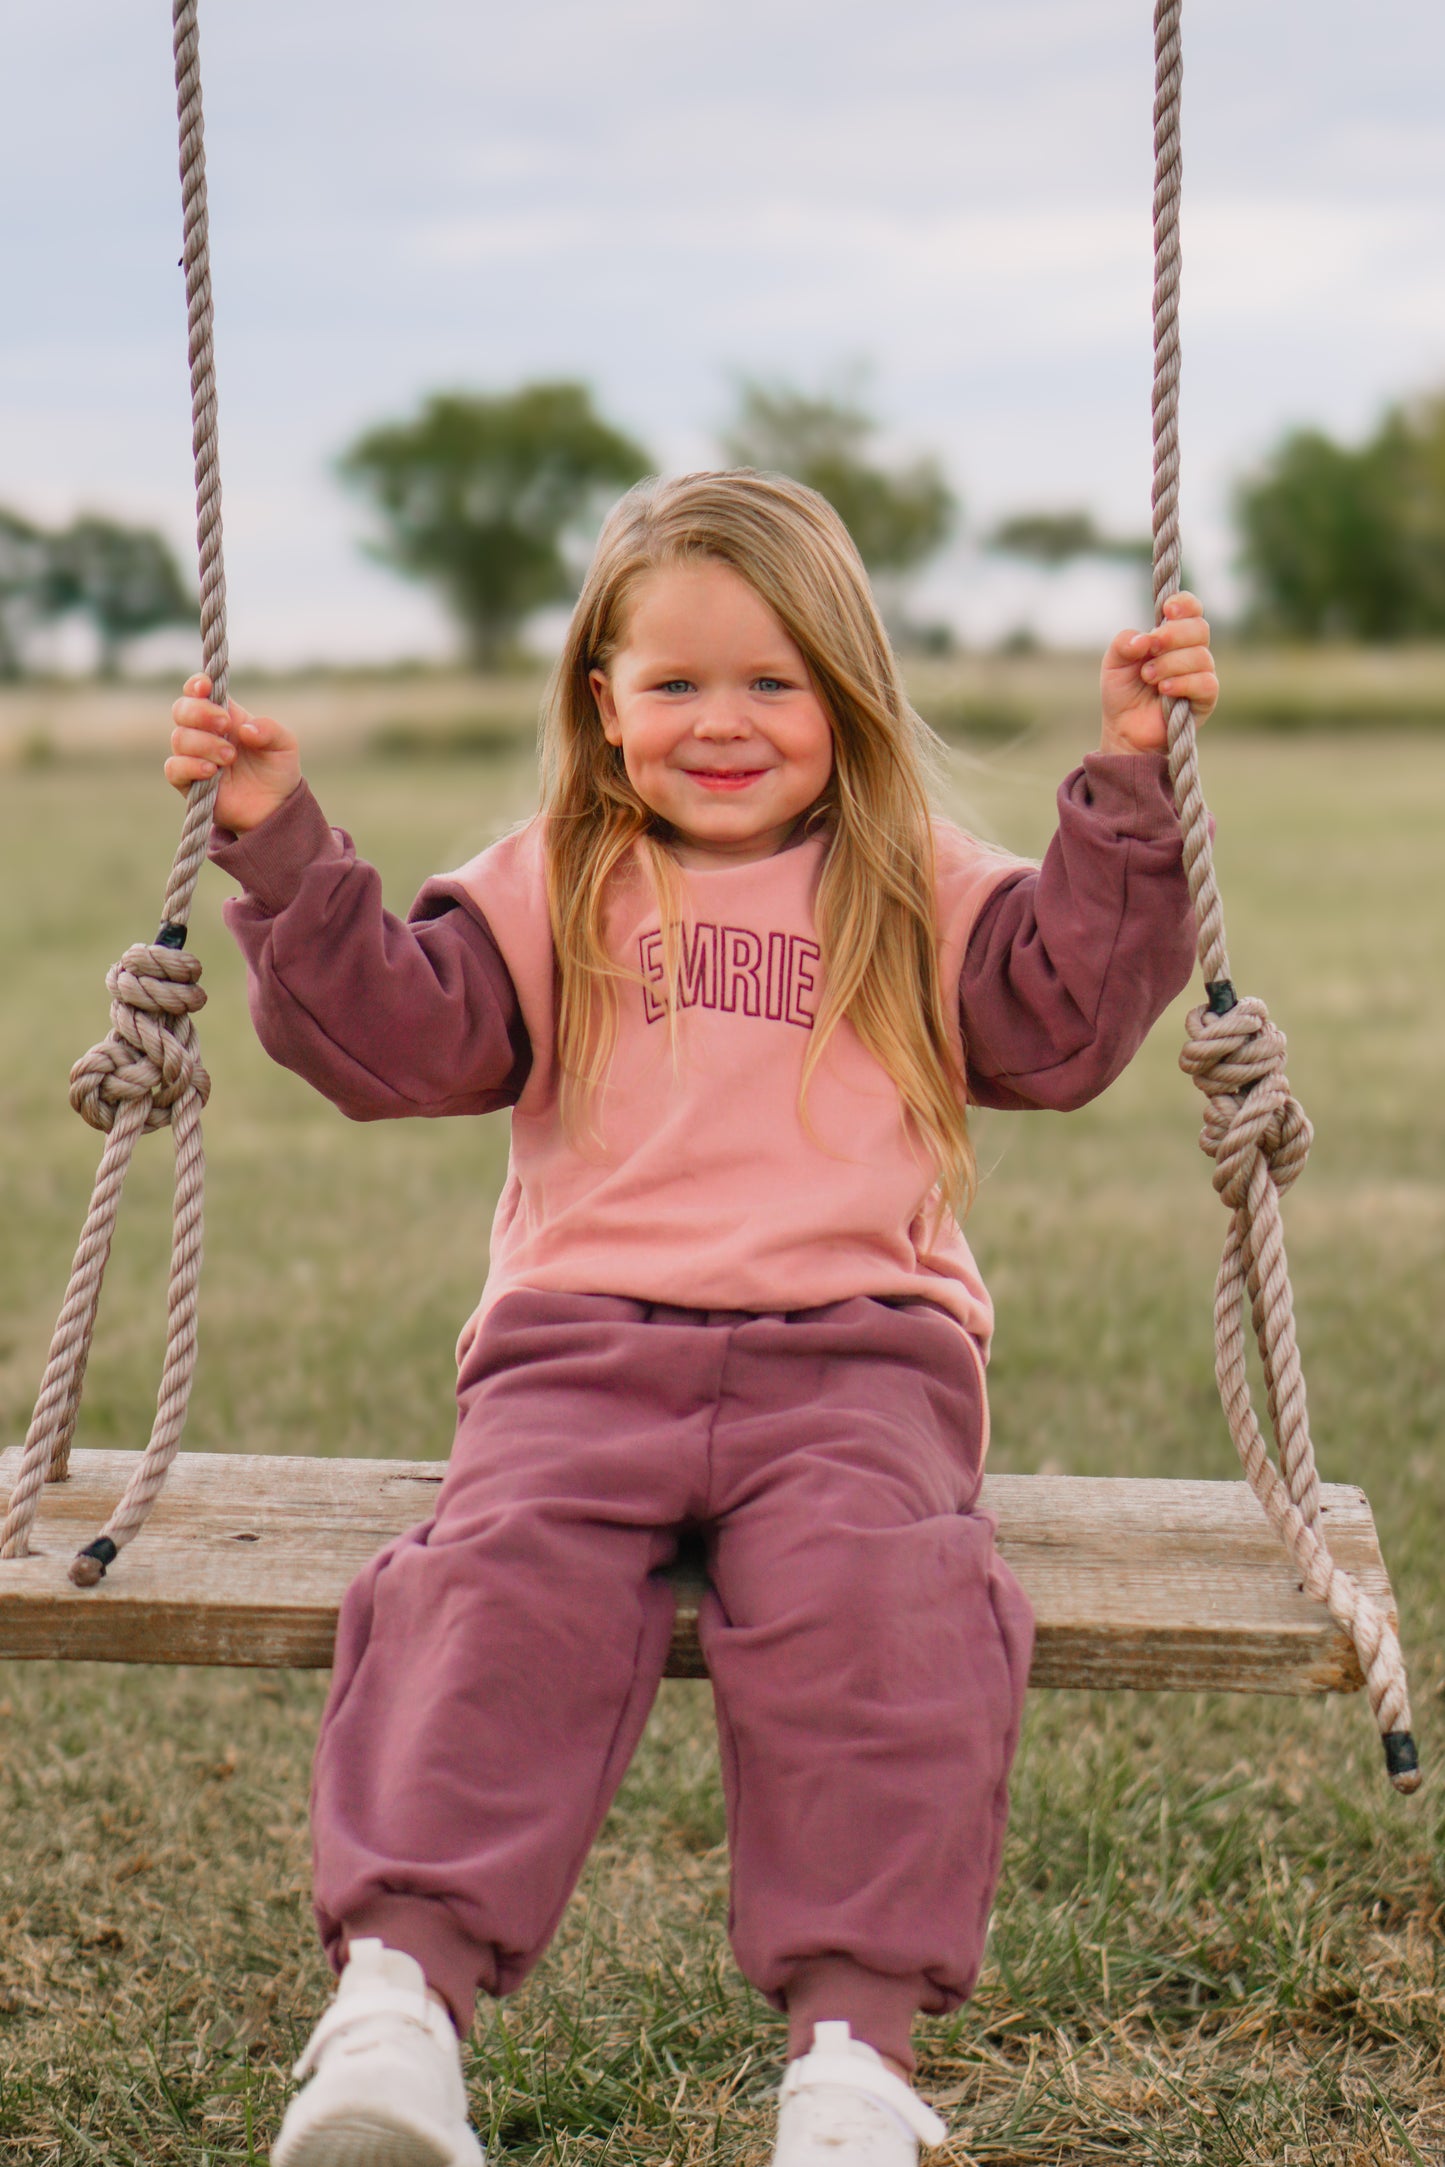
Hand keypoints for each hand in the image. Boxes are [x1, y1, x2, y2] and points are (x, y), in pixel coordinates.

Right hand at [166, 675, 302, 832]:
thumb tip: (245, 729)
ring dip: (205, 744)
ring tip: (230, 757)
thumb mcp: (284, 745)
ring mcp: (194, 756)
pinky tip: (211, 771)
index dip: (197, 685)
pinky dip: (190, 765)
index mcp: (225, 716)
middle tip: (226, 725)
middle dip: (200, 712)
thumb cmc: (277, 770)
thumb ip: (269, 730)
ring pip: (179, 738)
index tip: (206, 687)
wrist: (275, 808)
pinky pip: (174, 768)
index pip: (199, 691)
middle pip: (182, 709)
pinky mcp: (188, 782)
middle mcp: (205, 732)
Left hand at [1099, 592, 1217, 754]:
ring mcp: (1201, 674)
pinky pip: (1206, 683)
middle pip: (1199, 628)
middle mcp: (1191, 651)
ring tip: (1148, 677)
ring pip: (1201, 656)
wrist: (1124, 730)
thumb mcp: (1114, 663)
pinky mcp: (1205, 699)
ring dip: (1170, 664)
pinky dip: (1183, 683)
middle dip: (1172, 635)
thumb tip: (1145, 639)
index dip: (1184, 604)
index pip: (1191, 610)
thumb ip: (1124, 643)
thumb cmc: (1123, 692)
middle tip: (1150, 649)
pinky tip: (1164, 689)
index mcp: (1172, 636)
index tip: (1166, 610)